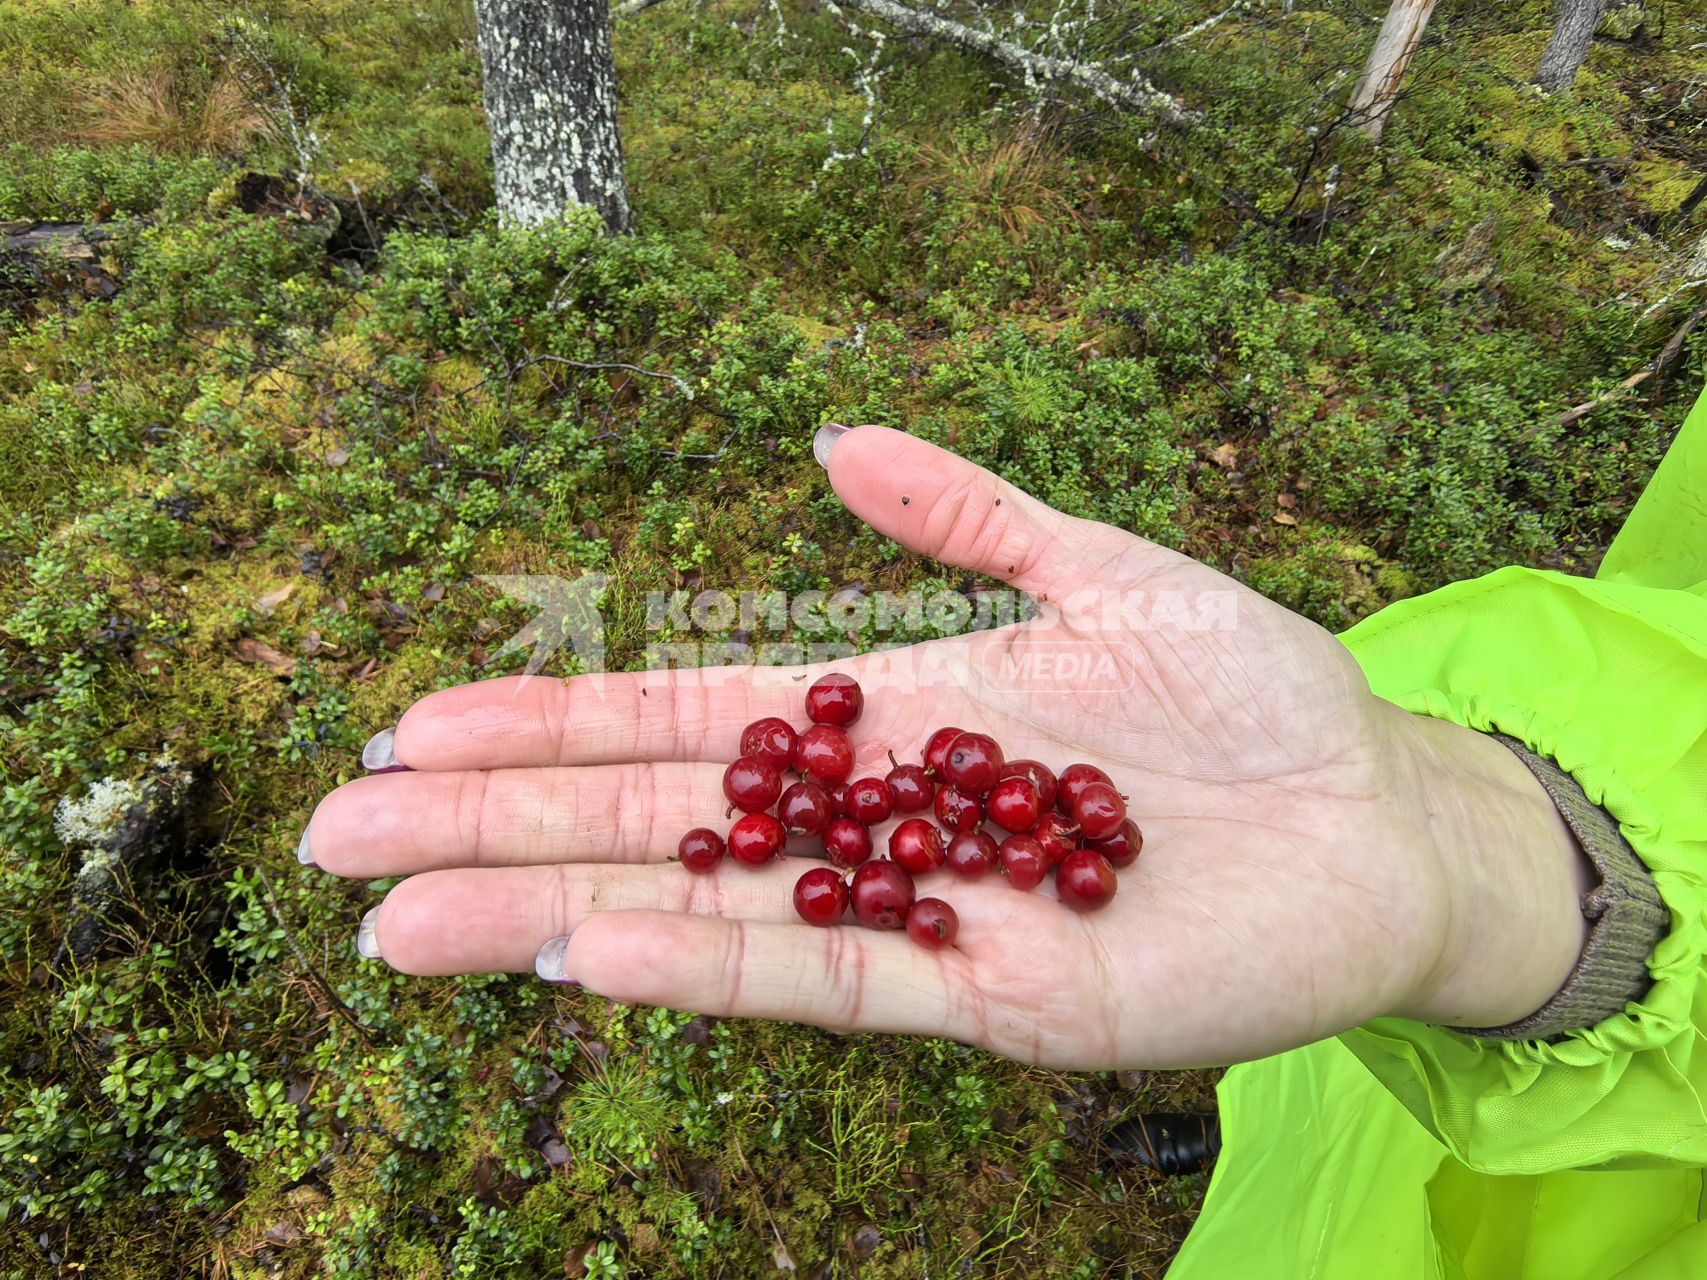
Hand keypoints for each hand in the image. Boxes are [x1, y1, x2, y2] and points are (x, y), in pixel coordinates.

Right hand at [304, 427, 1588, 1068]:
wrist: (1379, 818)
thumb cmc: (1251, 694)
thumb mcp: (1099, 568)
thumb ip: (964, 513)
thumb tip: (829, 437)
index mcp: (883, 724)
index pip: (680, 722)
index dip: (551, 721)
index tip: (418, 726)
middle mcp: (873, 829)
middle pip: (652, 823)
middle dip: (494, 828)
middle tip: (335, 840)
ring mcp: (917, 919)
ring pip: (702, 914)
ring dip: (548, 910)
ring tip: (402, 924)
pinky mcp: (986, 996)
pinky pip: (823, 981)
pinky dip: (703, 965)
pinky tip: (587, 948)